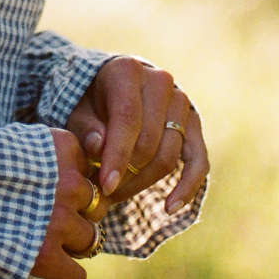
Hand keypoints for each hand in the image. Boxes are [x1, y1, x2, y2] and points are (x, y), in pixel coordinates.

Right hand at [30, 128, 108, 278]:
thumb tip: (54, 173)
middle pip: (94, 204)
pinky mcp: (46, 255)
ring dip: (68, 244)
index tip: (43, 190)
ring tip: (36, 242)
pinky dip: (63, 274)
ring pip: (90, 239)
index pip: (87, 169)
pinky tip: (42, 267)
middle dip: (72, 214)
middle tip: (40, 220)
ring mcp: (58, 219)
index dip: (66, 182)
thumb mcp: (4, 143)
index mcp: (59, 146)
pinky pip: (76, 274)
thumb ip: (36, 156)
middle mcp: (66, 180)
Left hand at [65, 56, 207, 216]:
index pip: (128, 118)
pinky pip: (199, 160)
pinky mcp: (194, 124)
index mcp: (128, 71)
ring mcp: (181, 102)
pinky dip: (187, 187)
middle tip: (103, 194)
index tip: (104, 186)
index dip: (117, 156)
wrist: (114, 90)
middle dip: (126, 174)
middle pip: (149, 142)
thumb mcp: (79, 112)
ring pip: (169, 156)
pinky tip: (170, 208)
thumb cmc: (91, 104)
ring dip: (143, 183)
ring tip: (118, 196)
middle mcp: (160, 82)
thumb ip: (86, 129)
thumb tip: (100, 145)